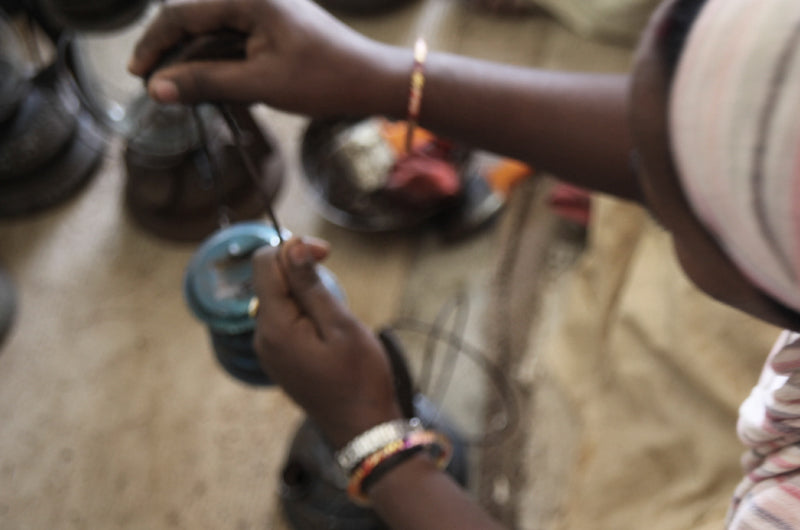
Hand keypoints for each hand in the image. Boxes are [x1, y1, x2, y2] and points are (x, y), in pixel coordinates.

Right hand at [127, 0, 407, 116]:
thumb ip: (206, 82)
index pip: (182, 15)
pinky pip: (236, 40)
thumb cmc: (323, 79)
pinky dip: (220, 61)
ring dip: (196, 60)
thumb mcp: (259, 84)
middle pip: (196, 20)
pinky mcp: (277, 27)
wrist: (372, 81)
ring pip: (215, 32)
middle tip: (156, 87)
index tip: (138, 75)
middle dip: (173, 53)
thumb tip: (157, 88)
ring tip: (181, 91)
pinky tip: (213, 86)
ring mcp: (267, 10)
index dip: (155, 45)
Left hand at [251, 237, 402, 447]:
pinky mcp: (279, 360)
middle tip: (337, 284)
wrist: (362, 428)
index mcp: (275, 326)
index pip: (264, 264)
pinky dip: (303, 313)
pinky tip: (328, 330)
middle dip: (300, 270)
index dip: (293, 248)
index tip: (327, 253)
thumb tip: (291, 246)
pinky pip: (283, 322)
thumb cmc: (360, 377)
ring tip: (336, 315)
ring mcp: (268, 351)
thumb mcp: (341, 324)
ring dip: (304, 293)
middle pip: (269, 281)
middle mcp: (262, 337)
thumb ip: (311, 285)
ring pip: (278, 300)